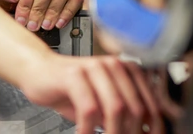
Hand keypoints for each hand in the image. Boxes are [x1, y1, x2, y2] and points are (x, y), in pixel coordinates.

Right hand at [20, 54, 163, 133]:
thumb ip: (123, 115)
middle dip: (130, 133)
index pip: (150, 102)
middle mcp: (114, 65)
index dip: (154, 126)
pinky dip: (87, 129)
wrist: (38, 70)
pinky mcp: (74, 75)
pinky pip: (88, 109)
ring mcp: (95, 67)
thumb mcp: (101, 104)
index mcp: (127, 69)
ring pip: (115, 108)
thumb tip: (142, 132)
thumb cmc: (71, 88)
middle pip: (134, 107)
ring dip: (113, 132)